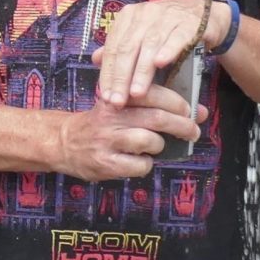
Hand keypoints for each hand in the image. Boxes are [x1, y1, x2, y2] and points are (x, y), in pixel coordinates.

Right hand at [51, 86, 198, 181]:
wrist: (62, 142)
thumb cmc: (100, 123)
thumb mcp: (117, 104)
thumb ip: (151, 104)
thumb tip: (197, 111)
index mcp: (116, 98)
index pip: (152, 94)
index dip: (178, 102)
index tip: (191, 110)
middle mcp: (111, 117)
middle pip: (157, 118)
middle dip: (182, 125)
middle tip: (192, 131)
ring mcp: (107, 141)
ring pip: (149, 141)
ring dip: (159, 145)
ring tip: (155, 146)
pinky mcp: (106, 164)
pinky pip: (140, 165)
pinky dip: (146, 165)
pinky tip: (138, 161)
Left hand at [95, 0, 223, 106]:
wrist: (202, 15)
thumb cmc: (166, 30)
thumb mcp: (140, 35)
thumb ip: (119, 47)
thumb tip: (95, 59)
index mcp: (129, 17)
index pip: (113, 48)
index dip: (108, 74)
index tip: (106, 97)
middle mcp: (145, 13)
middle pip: (128, 48)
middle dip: (121, 77)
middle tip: (118, 101)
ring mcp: (167, 16)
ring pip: (149, 45)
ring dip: (142, 71)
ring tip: (136, 93)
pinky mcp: (189, 22)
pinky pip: (176, 38)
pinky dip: (167, 50)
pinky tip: (160, 64)